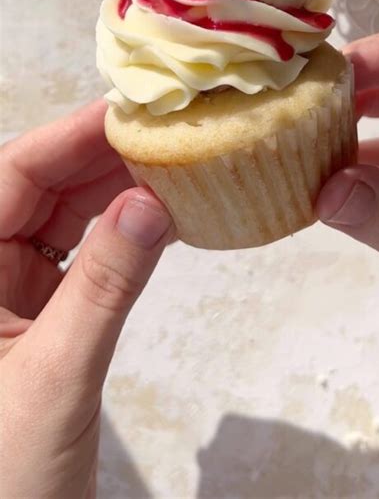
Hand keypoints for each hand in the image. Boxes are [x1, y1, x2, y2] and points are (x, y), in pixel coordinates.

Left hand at [0, 100, 174, 498]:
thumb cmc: (6, 478)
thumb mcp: (56, 375)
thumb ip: (104, 286)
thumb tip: (150, 204)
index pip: (9, 178)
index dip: (66, 138)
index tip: (124, 111)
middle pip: (37, 188)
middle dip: (98, 157)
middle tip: (162, 131)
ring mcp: (7, 291)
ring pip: (61, 216)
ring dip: (113, 191)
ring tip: (168, 164)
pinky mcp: (39, 313)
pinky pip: (80, 255)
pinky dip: (118, 235)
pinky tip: (156, 216)